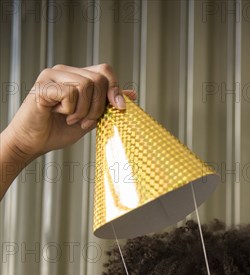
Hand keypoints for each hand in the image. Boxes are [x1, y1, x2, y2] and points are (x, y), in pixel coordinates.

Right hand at [4, 63, 135, 157]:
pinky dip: (69, 110)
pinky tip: (58, 114)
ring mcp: (53, 75)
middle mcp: (65, 71)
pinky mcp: (43, 85)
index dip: (116, 88)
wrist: (32, 143)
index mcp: (77, 76)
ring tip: (71, 119)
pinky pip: (70, 93)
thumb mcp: (89, 118)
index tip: (119, 108)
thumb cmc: (57, 131)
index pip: (105, 71)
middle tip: (85, 122)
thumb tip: (131, 95)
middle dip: (98, 107)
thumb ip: (106, 106)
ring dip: (83, 110)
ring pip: (86, 85)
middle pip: (99, 79)